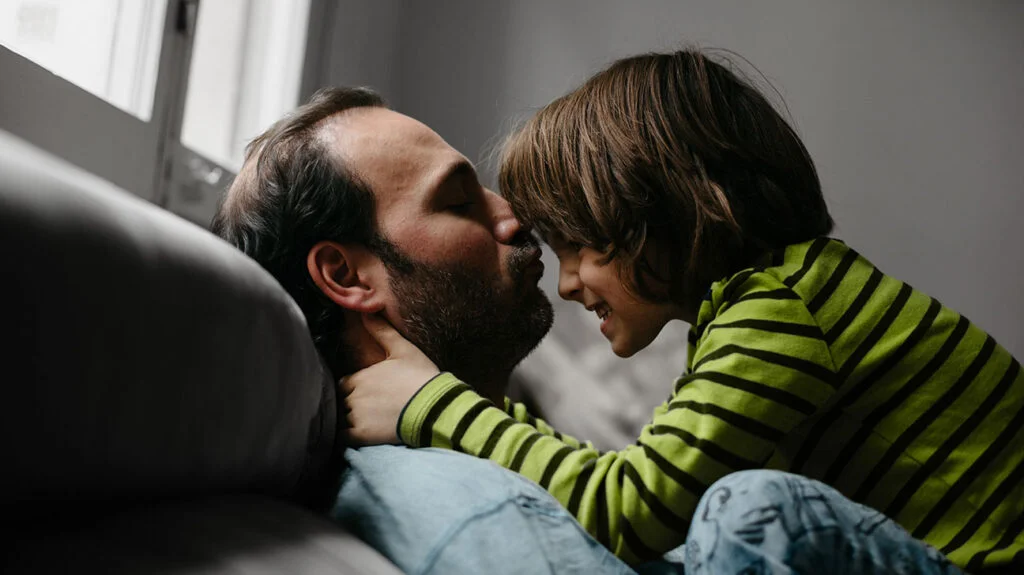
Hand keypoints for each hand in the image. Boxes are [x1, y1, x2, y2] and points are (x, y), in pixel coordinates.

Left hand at [339, 313, 439, 445]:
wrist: (434, 406)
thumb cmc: (420, 376)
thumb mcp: (403, 349)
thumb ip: (382, 331)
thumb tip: (366, 312)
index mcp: (360, 376)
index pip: (344, 383)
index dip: (352, 388)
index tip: (365, 392)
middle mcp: (354, 396)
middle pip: (341, 401)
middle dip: (349, 404)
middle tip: (366, 409)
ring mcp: (356, 416)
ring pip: (341, 419)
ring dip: (347, 420)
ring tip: (364, 423)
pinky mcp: (362, 435)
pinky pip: (343, 437)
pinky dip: (345, 437)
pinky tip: (356, 436)